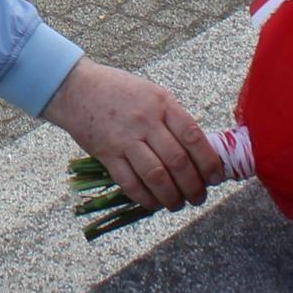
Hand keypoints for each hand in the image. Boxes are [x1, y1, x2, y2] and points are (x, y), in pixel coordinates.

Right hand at [41, 59, 217, 214]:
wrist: (76, 88)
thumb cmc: (118, 91)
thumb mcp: (152, 94)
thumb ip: (173, 118)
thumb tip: (198, 152)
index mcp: (162, 103)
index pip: (194, 137)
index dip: (208, 162)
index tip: (216, 178)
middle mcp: (146, 121)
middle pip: (178, 162)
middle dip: (193, 186)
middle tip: (199, 197)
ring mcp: (125, 138)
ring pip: (156, 176)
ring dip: (172, 197)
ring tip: (178, 204)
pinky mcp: (106, 154)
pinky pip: (130, 183)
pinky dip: (146, 198)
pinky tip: (154, 203)